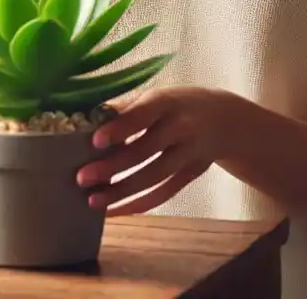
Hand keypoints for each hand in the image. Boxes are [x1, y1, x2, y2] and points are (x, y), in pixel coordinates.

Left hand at [76, 87, 240, 215]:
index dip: (119, 128)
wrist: (224, 119)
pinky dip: (139, 205)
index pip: (141, 116)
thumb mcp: (155, 95)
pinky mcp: (192, 175)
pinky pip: (164, 194)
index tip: (95, 141)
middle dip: (112, 167)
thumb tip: (89, 118)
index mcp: (165, 102)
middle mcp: (180, 128)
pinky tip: (116, 211)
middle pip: (145, 151)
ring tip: (94, 200)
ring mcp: (189, 154)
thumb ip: (126, 107)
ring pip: (154, 178)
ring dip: (122, 192)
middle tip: (82, 178)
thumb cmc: (175, 103)